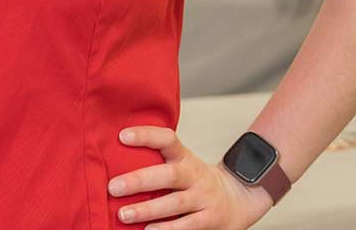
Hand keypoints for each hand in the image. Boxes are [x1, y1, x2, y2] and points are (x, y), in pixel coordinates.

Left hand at [107, 127, 273, 229]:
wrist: (241, 199)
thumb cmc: (199, 183)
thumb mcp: (185, 165)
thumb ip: (159, 162)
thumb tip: (116, 160)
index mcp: (186, 159)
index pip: (168, 140)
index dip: (147, 135)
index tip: (123, 135)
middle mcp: (196, 176)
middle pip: (170, 174)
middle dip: (140, 180)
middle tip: (114, 186)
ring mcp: (204, 198)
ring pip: (175, 203)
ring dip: (148, 209)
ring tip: (123, 214)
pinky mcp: (209, 219)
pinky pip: (186, 225)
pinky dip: (167, 228)